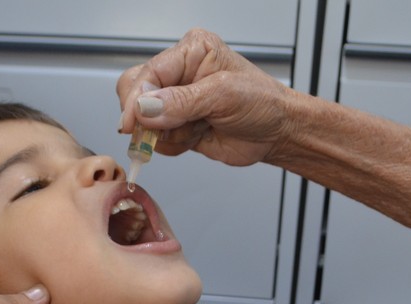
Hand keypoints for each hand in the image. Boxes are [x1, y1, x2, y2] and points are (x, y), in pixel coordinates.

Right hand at [116, 29, 292, 166]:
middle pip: (135, 92)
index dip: (136, 98)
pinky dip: (172, 145)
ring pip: (144, 121)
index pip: (148, 72)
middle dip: (146, 117)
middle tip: (160, 131)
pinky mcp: (177, 127)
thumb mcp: (224, 96)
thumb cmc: (262, 103)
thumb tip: (145, 108)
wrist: (278, 133)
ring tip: (196, 129)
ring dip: (165, 133)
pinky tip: (197, 137)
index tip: (132, 122)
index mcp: (191, 52)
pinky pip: (158, 141)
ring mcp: (176, 102)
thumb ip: (182, 102)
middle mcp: (180, 74)